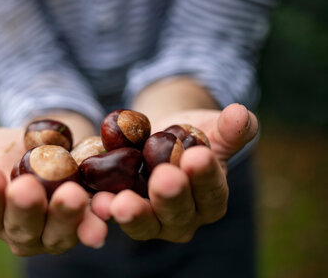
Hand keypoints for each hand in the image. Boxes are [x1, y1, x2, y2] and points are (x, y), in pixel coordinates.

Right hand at [0, 127, 106, 255]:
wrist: (52, 147)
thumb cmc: (11, 150)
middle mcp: (22, 231)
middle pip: (22, 227)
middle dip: (26, 208)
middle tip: (27, 187)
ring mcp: (55, 232)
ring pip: (58, 232)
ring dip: (66, 216)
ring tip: (72, 194)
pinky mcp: (84, 224)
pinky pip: (92, 225)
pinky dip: (99, 219)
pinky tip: (106, 207)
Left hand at [91, 103, 257, 241]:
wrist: (158, 139)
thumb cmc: (191, 137)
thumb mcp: (212, 128)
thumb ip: (230, 128)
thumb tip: (240, 113)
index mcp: (211, 199)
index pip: (212, 191)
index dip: (205, 176)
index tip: (197, 156)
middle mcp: (183, 219)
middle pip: (177, 213)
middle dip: (170, 196)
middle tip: (163, 178)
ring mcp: (151, 221)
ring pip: (144, 222)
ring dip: (133, 213)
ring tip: (121, 203)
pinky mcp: (122, 213)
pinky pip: (114, 214)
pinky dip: (104, 210)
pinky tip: (96, 201)